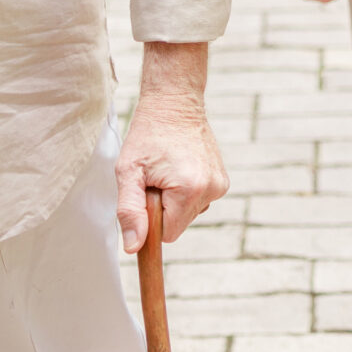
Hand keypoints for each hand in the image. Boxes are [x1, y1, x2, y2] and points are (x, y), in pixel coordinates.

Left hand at [115, 41, 227, 251]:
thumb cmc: (147, 135)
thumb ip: (130, 211)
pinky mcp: (222, 181)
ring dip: (174, 199)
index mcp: (189, 190)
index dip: (151, 219)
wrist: (174, 103)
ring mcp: (220, 185)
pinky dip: (185, 191)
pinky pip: (198, 201)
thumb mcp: (128, 172)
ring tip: (167, 169)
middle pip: (178, 224)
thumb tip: (134, 247)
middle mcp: (212, 189)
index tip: (146, 195)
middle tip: (155, 177)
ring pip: (188, 213)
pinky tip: (180, 168)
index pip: (167, 234)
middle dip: (163, 208)